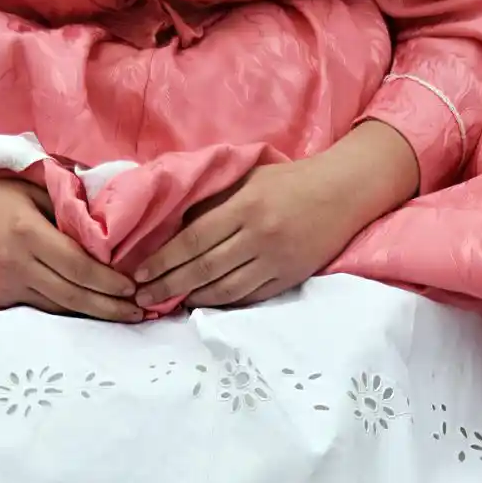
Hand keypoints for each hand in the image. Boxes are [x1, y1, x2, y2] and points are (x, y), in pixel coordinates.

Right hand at [0, 175, 141, 320]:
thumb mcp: (32, 191)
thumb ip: (67, 211)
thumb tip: (106, 231)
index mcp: (28, 233)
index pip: (79, 266)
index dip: (109, 282)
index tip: (133, 288)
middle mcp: (17, 264)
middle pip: (73, 296)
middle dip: (110, 308)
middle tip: (139, 314)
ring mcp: (5, 286)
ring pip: (58, 308)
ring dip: (92, 315)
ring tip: (122, 316)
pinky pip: (39, 308)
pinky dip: (65, 311)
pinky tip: (88, 313)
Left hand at [134, 120, 419, 310]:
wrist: (342, 192)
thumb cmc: (288, 181)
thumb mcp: (247, 179)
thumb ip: (213, 200)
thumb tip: (171, 225)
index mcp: (245, 206)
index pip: (193, 239)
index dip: (164, 260)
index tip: (139, 274)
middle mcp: (259, 234)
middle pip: (204, 268)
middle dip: (168, 285)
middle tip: (141, 298)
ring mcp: (275, 260)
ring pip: (225, 289)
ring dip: (192, 298)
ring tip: (167, 303)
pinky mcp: (288, 278)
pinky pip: (248, 297)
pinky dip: (221, 303)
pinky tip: (202, 303)